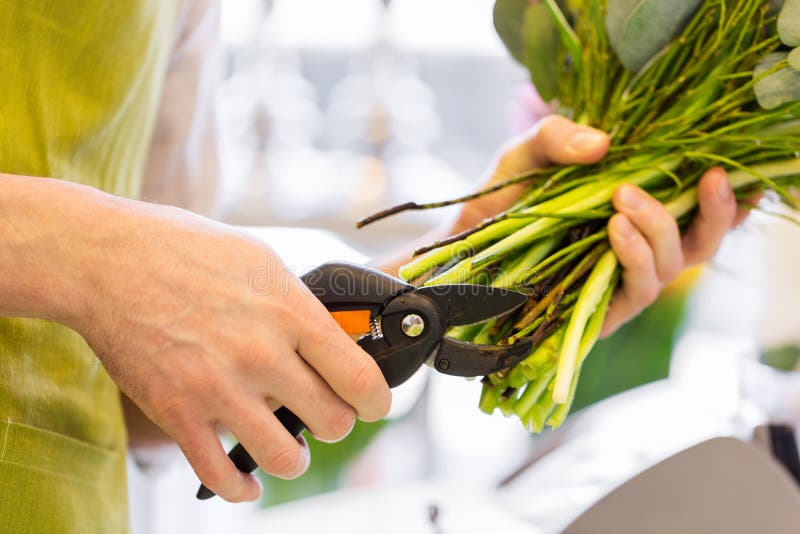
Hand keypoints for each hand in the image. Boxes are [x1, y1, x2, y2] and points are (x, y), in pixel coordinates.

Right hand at [69, 197, 390, 501]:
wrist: (107, 261)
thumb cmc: (184, 249)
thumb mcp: (261, 261)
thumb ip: (298, 304)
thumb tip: (330, 334)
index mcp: (289, 312)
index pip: (360, 378)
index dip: (377, 400)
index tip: (373, 403)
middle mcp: (260, 354)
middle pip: (332, 421)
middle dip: (336, 422)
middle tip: (325, 413)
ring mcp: (218, 388)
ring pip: (285, 458)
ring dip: (295, 458)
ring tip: (289, 446)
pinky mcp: (178, 413)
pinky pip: (220, 474)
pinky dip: (240, 487)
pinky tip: (247, 481)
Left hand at [451, 115, 746, 337]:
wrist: (454, 251)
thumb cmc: (496, 203)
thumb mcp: (523, 158)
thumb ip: (556, 138)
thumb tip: (603, 143)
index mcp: (631, 214)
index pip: (693, 212)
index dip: (724, 200)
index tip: (726, 170)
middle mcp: (632, 251)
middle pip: (699, 244)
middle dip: (709, 214)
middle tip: (697, 178)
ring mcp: (615, 283)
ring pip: (672, 268)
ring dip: (659, 230)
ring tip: (624, 200)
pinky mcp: (596, 312)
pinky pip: (635, 292)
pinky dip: (633, 258)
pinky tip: (614, 230)